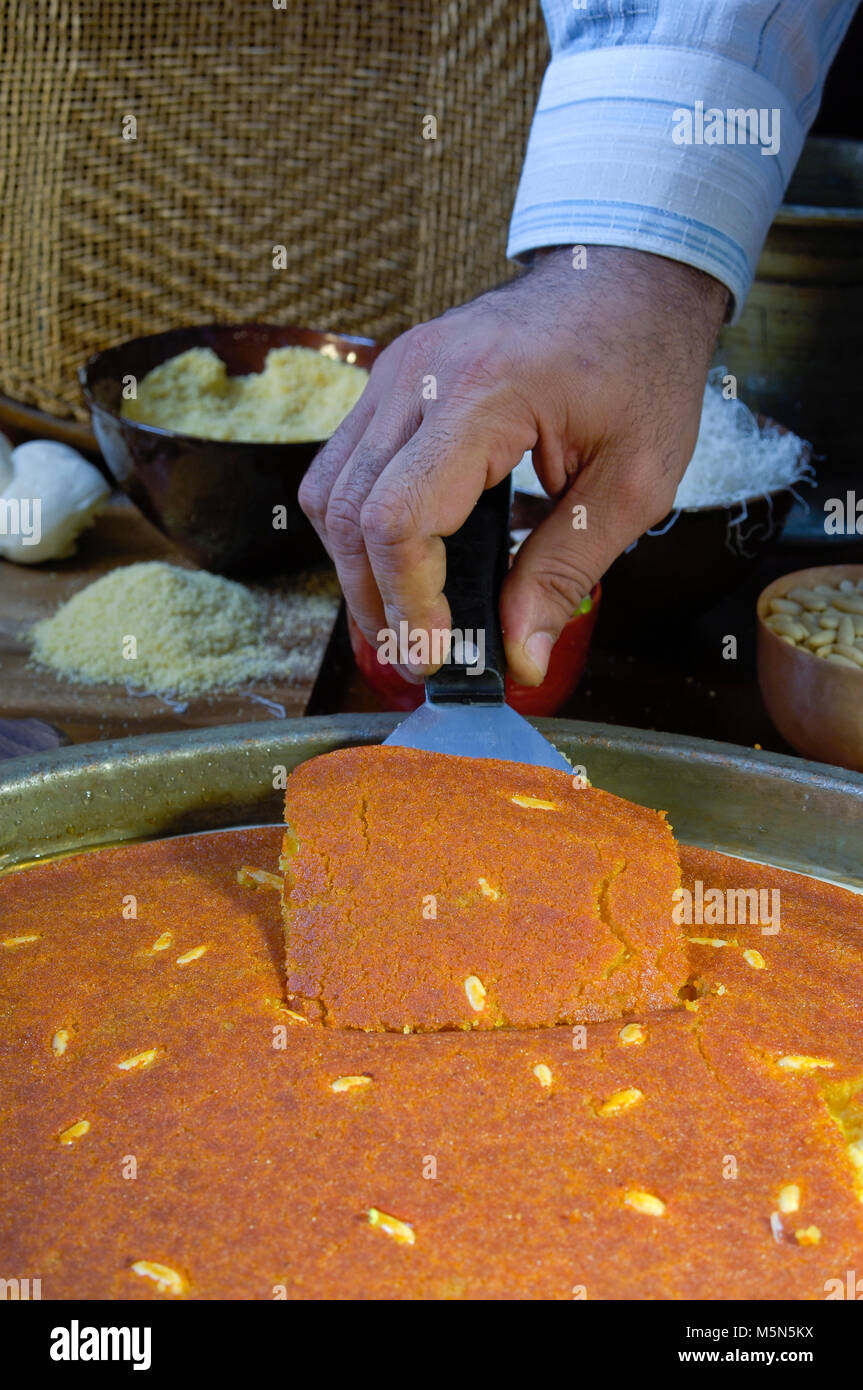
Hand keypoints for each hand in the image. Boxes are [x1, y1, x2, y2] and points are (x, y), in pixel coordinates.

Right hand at [299, 245, 727, 684]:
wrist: (630, 274)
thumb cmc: (643, 367)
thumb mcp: (634, 481)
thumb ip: (566, 569)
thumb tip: (521, 657)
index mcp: (484, 395)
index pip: (397, 516)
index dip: (406, 600)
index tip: (436, 656)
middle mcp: (419, 376)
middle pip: (347, 512)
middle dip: (375, 601)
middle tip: (419, 658)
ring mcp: (397, 372)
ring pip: (329, 492)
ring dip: (356, 569)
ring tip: (406, 621)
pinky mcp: (394, 381)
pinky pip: (346, 466)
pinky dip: (360, 528)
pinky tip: (403, 565)